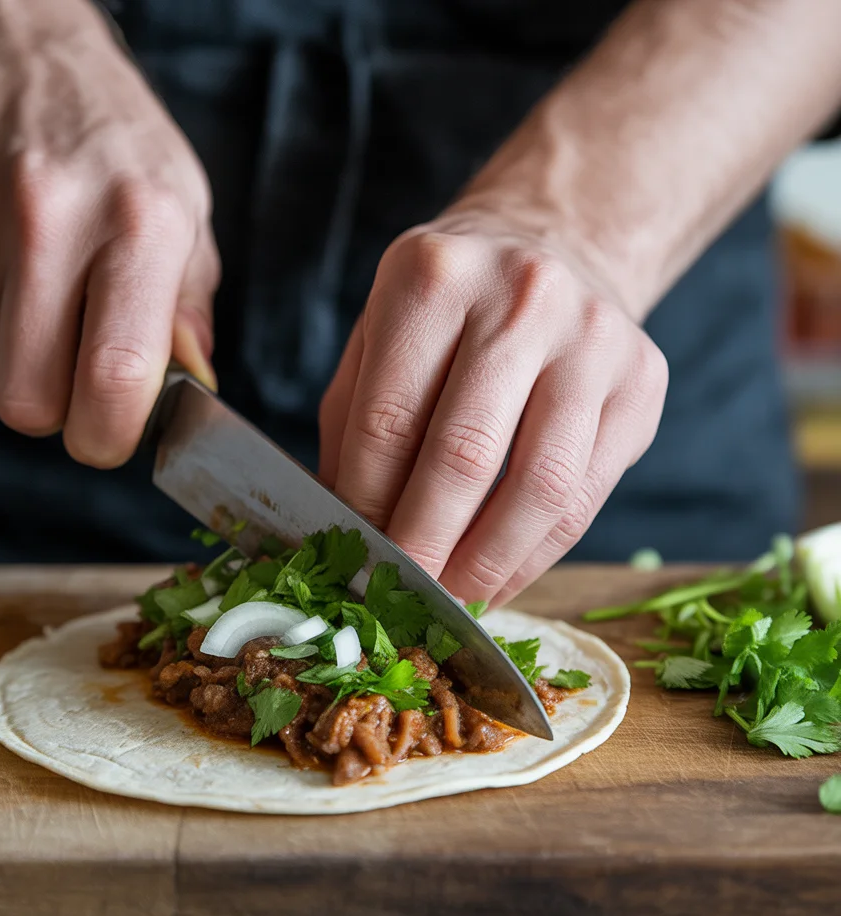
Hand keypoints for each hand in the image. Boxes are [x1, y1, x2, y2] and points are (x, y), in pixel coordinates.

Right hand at [0, 2, 218, 465]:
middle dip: (58, 413)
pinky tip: (2, 293)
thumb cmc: (118, 156)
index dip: (110, 436)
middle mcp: (47, 217)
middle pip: (29, 400)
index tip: (111, 437)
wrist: (17, 62)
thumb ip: (190, 312)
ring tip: (42, 324)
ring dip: (14, 377)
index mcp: (139, 222)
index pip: (115, 376)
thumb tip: (190, 393)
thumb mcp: (186, 216)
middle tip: (77, 378)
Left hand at [319, 202, 667, 605]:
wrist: (553, 247)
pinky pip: (585, 498)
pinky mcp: (641, 383)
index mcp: (433, 277)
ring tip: (451, 600)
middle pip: (465, 456)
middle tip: (401, 597)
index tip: (355, 556)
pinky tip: (500, 579)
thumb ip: (355, 426)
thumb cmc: (447, 311)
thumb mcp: (378, 338)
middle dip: (426, 545)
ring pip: (540, 488)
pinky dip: (536, 556)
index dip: (367, 505)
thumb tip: (343, 529)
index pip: (389, 419)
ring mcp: (594, 339)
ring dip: (488, 565)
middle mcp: (522, 297)